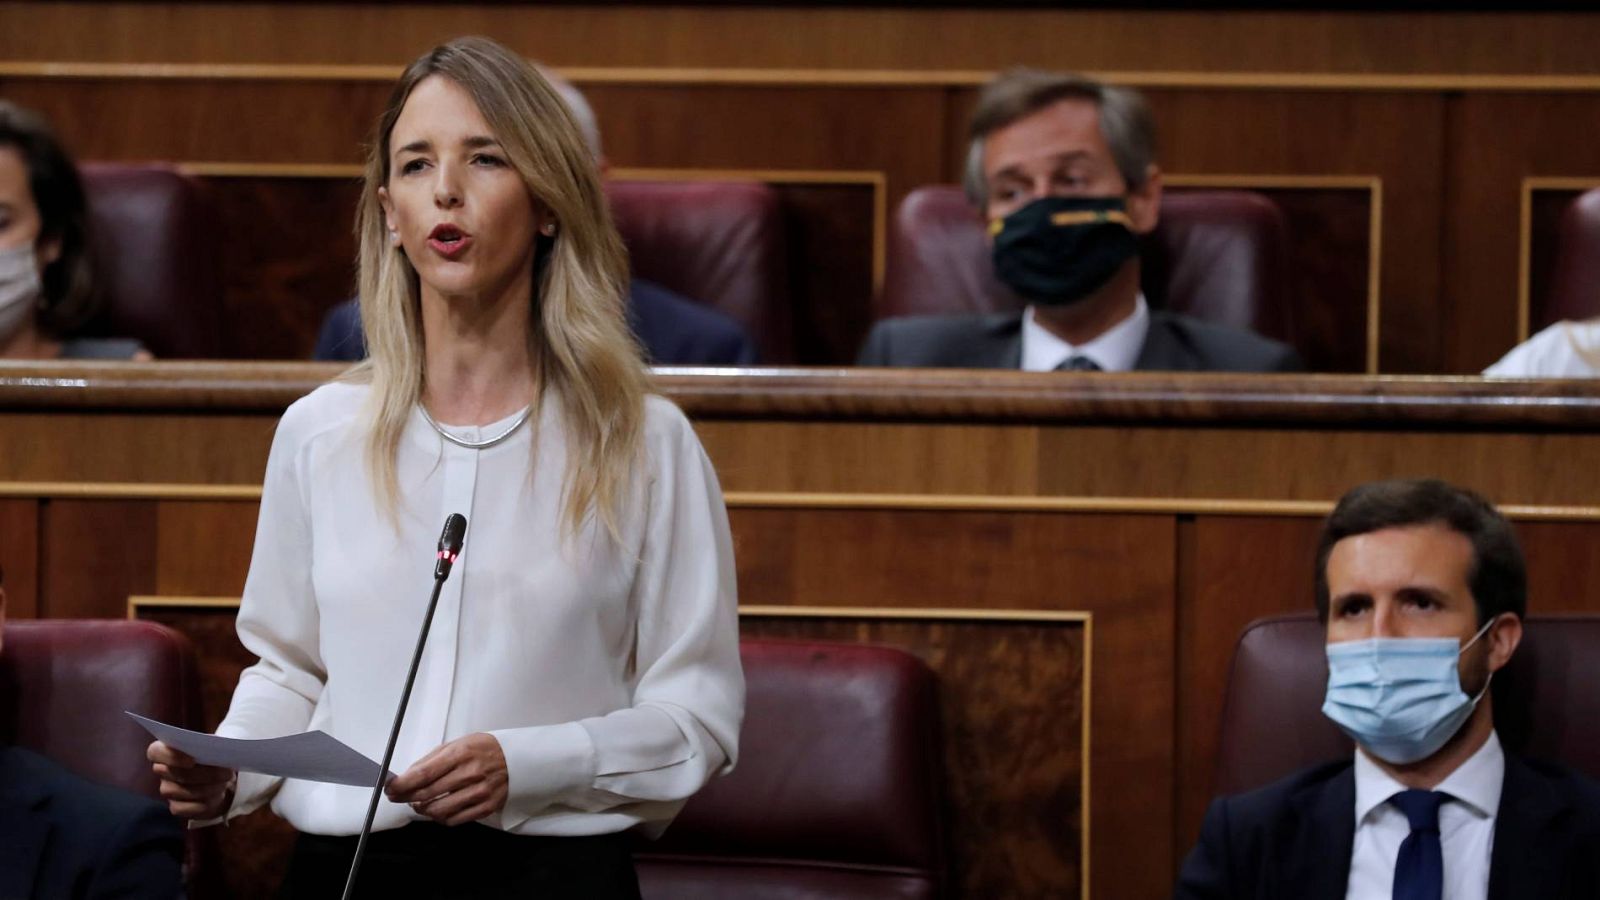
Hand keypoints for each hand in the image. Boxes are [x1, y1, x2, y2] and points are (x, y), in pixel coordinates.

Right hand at [147, 740, 234, 819]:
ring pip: (181, 791)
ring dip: (207, 788)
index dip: (171, 757)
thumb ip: (209, 745)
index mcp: (164, 750)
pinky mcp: (175, 806)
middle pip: (176, 774)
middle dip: (205, 774)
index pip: (155, 752)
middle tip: (227, 773)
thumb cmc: (212, 757)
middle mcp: (161, 770)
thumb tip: (216, 749)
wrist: (220, 779)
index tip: (192, 761)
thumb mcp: (213, 747)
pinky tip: (216, 797)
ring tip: (224, 784)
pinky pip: (184, 808)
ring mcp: (167, 789)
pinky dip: (203, 803)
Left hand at [386, 732, 507, 825]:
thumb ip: (431, 760)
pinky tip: (438, 809)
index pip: (423, 773)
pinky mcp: (486, 807)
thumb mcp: (457, 744)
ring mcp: (479, 792)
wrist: (517, 759)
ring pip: (438, 811)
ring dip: (422, 809)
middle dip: (406, 797)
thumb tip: (406, 777)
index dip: (402, 784)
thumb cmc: (483, 750)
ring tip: (420, 803)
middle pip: (427, 794)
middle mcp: (470, 773)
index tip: (391, 788)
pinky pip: (454, 820)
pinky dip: (440, 818)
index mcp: (461, 753)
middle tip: (399, 797)